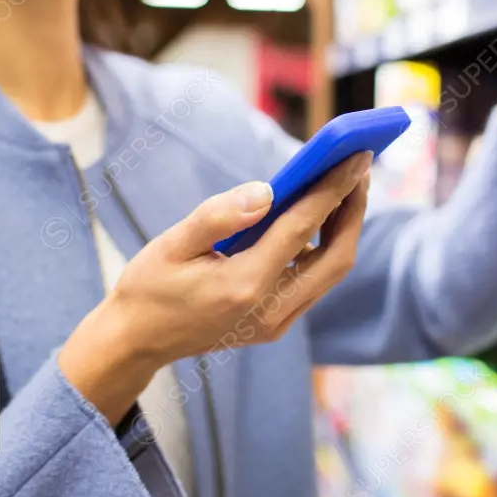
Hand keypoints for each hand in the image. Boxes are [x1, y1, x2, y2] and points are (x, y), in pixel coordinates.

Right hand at [59, 152, 371, 423]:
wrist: (137, 341)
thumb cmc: (149, 287)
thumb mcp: (170, 245)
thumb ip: (217, 216)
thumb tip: (266, 191)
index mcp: (243, 286)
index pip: (301, 229)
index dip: (332, 189)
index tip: (355, 156)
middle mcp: (269, 310)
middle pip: (336, 258)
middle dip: (354, 209)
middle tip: (360, 165)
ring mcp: (276, 323)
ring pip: (331, 272)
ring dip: (344, 228)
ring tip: (346, 185)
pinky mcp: (276, 325)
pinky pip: (315, 282)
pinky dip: (326, 247)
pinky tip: (320, 217)